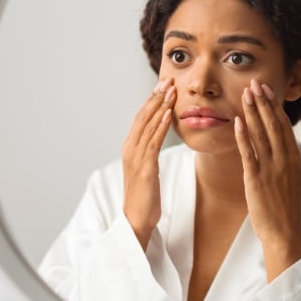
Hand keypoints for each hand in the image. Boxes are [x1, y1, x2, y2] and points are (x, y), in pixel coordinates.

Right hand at [122, 77, 175, 247]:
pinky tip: (168, 114)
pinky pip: (153, 143)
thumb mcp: (147, 169)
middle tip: (168, 80)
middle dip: (156, 97)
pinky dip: (160, 126)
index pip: (140, 118)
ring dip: (160, 106)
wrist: (136, 220)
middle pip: (142, 117)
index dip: (151, 100)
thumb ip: (149, 152)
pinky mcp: (144, 168)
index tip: (163, 85)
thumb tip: (158, 138)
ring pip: (147, 126)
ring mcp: (135, 158)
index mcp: (130, 148)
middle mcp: (129, 149)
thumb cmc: (144, 197)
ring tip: (171, 91)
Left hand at [234, 79, 300, 279]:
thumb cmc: (285, 209)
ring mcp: (271, 169)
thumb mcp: (291, 180)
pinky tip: (237, 121)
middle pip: (274, 125)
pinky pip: (249, 153)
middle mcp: (285, 160)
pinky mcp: (257, 179)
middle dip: (263, 102)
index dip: (274, 107)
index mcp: (294, 160)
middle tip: (255, 83)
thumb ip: (285, 161)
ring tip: (245, 94)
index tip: (266, 90)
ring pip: (262, 134)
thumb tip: (280, 146)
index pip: (284, 126)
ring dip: (253, 112)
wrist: (285, 232)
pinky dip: (243, 136)